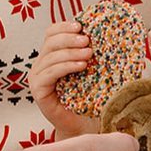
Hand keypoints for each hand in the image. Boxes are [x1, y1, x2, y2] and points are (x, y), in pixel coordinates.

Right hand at [29, 20, 96, 136]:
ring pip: (50, 56)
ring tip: (89, 54)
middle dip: (69, 38)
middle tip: (87, 40)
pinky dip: (65, 67)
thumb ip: (94, 53)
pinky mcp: (38, 90)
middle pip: (50, 41)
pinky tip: (81, 66)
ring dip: (70, 52)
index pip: (52, 33)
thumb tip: (113, 34)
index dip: (64, 26)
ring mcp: (38, 77)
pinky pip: (49, 73)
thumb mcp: (94, 70)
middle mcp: (42, 64)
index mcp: (53, 55)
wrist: (84, 125)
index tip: (81, 25)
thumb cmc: (90, 97)